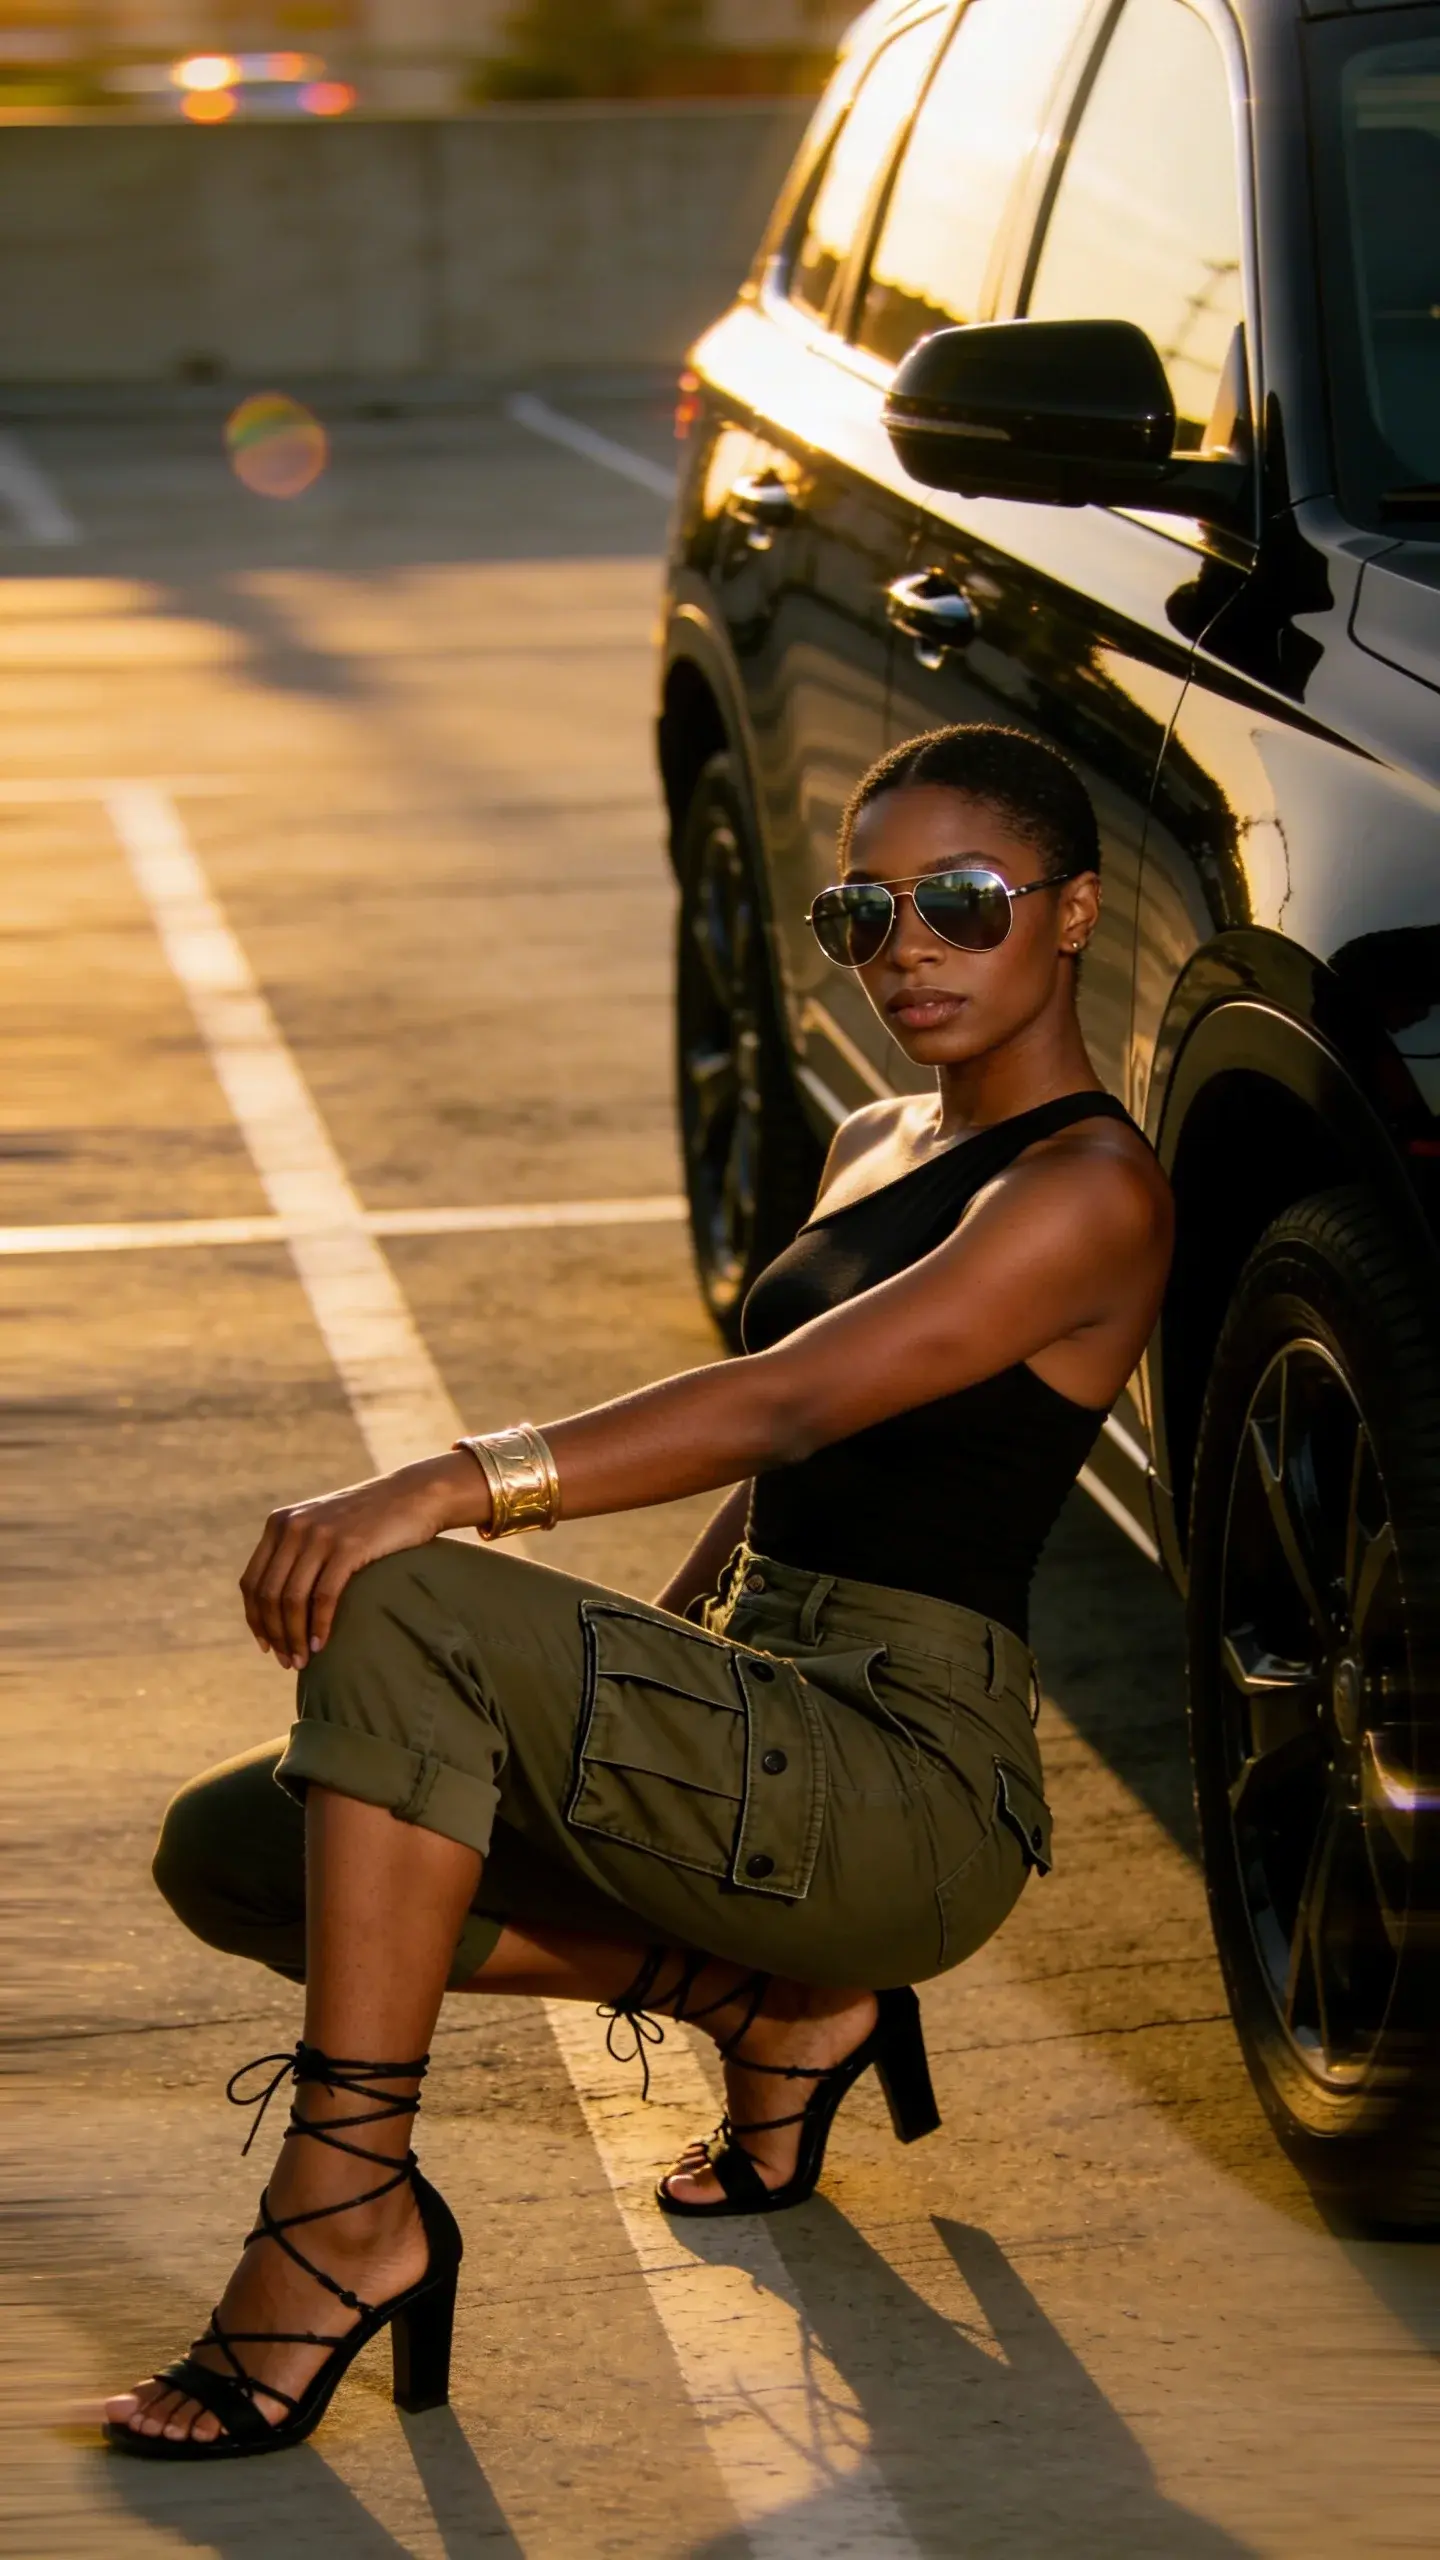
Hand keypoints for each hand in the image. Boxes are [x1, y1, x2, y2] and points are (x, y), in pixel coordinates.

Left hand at [240, 1454, 483, 1667]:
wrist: (414, 1494)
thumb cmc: (370, 1519)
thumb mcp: (322, 1526)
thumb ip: (297, 1551)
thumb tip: (278, 1602)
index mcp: (280, 1524)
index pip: (251, 1582)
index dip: (255, 1620)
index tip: (267, 1646)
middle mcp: (293, 1527)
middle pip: (269, 1595)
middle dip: (275, 1635)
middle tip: (288, 1662)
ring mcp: (320, 1535)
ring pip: (292, 1600)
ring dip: (294, 1637)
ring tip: (303, 1661)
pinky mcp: (348, 1546)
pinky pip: (323, 1596)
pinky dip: (319, 1626)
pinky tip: (322, 1645)